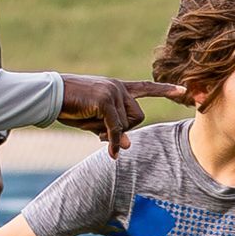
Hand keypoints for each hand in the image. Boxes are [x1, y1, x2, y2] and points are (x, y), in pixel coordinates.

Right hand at [56, 77, 189, 156]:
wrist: (50, 95)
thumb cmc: (69, 107)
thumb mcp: (93, 120)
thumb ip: (112, 129)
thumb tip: (125, 146)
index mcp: (117, 87)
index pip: (146, 87)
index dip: (166, 90)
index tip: (184, 90)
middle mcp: (119, 87)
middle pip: (138, 117)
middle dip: (123, 130)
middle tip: (99, 132)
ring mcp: (113, 92)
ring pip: (127, 124)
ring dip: (110, 132)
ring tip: (89, 124)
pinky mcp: (105, 101)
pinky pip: (116, 128)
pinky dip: (112, 140)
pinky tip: (107, 148)